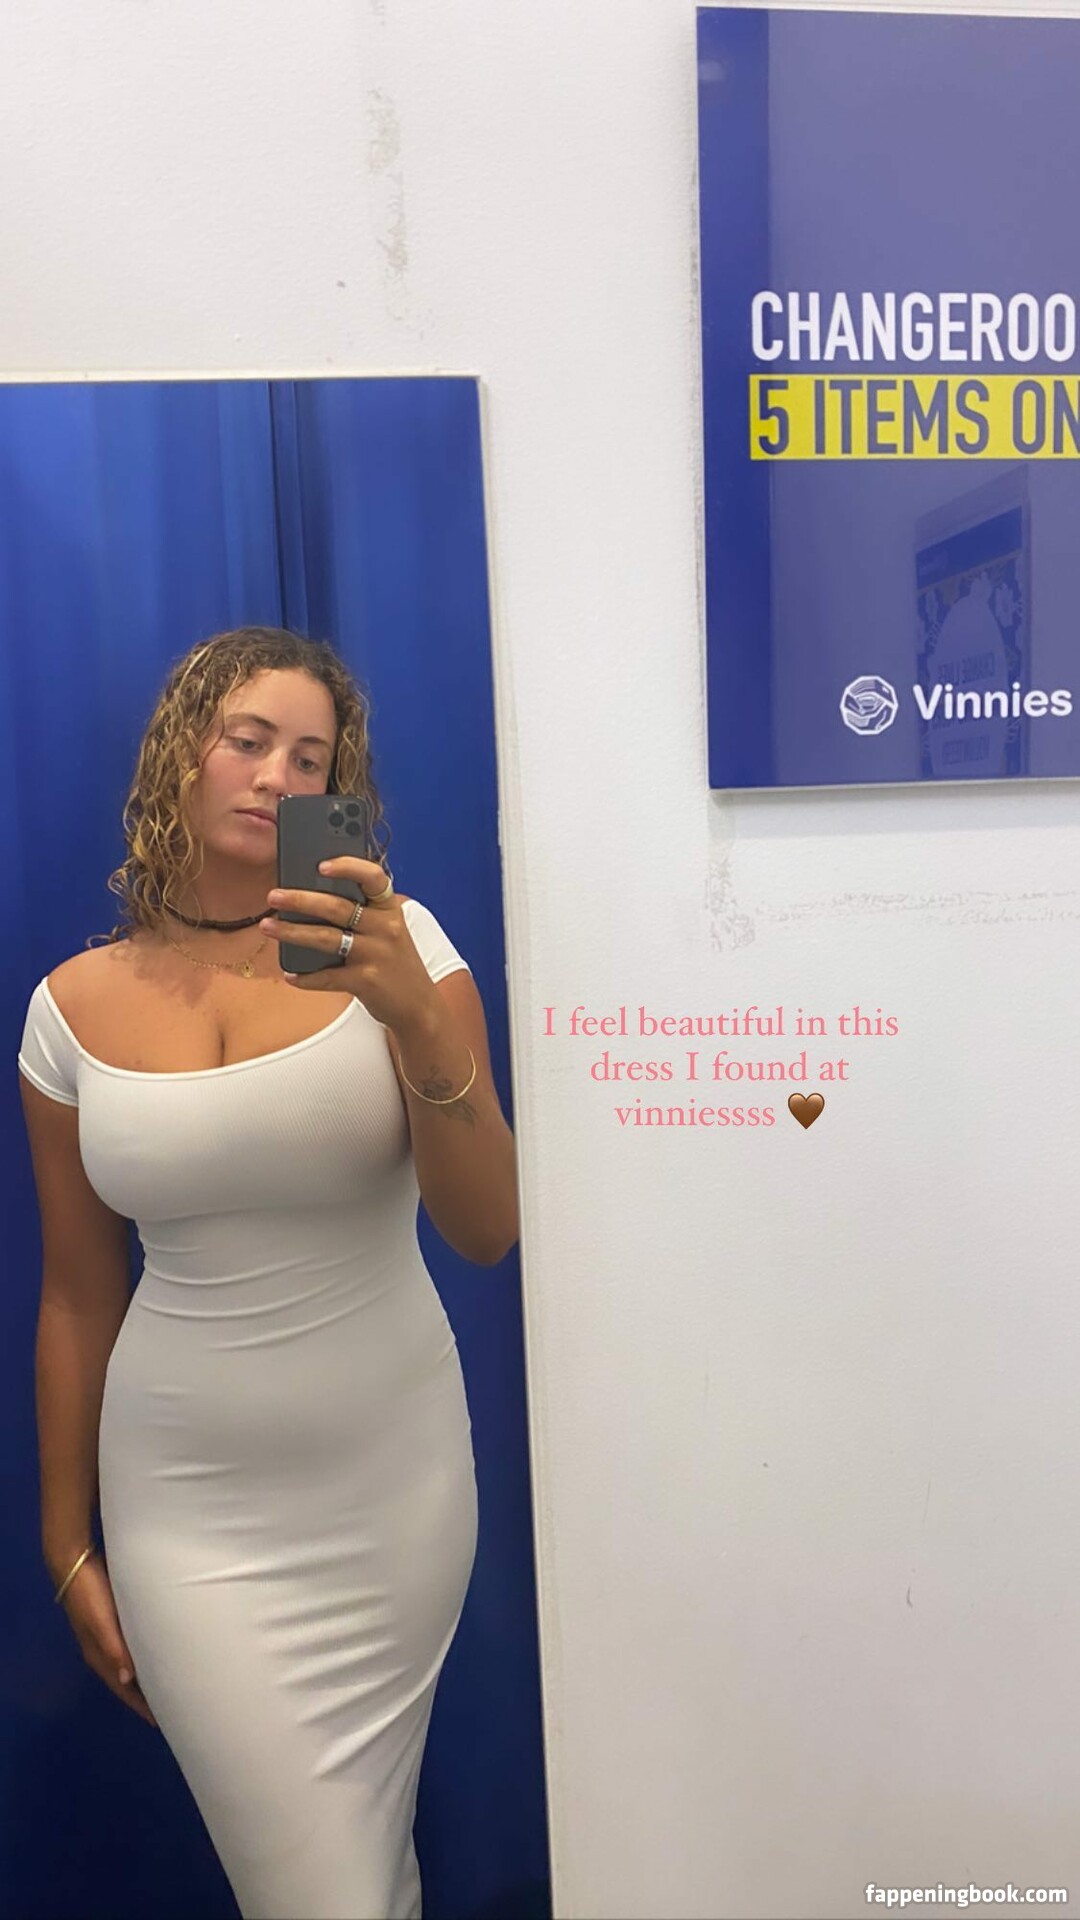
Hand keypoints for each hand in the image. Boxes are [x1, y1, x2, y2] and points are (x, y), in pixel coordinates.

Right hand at [58, 1555, 157, 1726]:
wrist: (75, 1561)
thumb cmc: (89, 1593)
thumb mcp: (101, 1622)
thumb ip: (114, 1649)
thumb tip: (128, 1680)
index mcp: (99, 1655)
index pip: (122, 1688)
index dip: (139, 1704)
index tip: (159, 1721)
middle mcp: (103, 1649)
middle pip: (127, 1680)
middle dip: (145, 1694)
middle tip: (171, 1704)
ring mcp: (108, 1634)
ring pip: (130, 1662)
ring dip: (146, 1673)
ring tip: (168, 1681)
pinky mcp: (114, 1618)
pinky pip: (132, 1644)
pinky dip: (144, 1653)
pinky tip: (157, 1649)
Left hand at [259, 858, 442, 1035]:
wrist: (418, 1005)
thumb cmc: (394, 962)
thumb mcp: (387, 931)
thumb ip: (361, 914)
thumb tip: (309, 898)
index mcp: (389, 909)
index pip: (373, 877)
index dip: (348, 867)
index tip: (320, 865)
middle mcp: (385, 928)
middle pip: (337, 907)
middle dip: (301, 900)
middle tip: (274, 896)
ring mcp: (376, 954)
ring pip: (326, 939)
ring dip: (292, 932)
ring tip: (267, 926)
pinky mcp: (366, 981)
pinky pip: (327, 977)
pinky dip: (305, 977)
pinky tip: (290, 974)